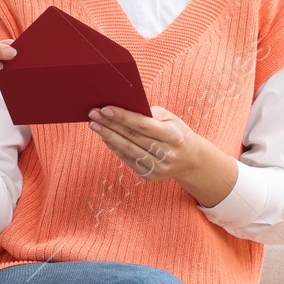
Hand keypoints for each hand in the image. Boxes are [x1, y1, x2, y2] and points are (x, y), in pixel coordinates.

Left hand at [87, 104, 234, 205]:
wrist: (191, 161)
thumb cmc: (176, 133)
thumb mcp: (171, 119)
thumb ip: (150, 113)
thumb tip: (123, 108)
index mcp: (173, 136)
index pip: (143, 125)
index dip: (123, 117)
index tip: (105, 109)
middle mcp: (167, 154)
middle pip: (132, 137)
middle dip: (110, 124)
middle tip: (93, 114)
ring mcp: (158, 167)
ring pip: (128, 150)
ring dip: (108, 136)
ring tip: (94, 125)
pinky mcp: (150, 176)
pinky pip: (128, 160)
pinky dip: (115, 148)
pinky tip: (105, 138)